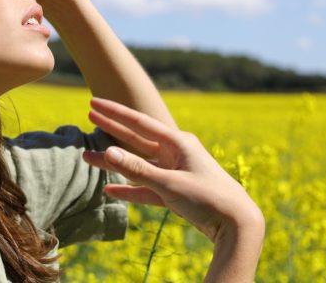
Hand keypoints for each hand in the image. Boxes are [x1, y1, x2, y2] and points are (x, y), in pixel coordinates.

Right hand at [82, 97, 263, 243]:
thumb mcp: (170, 183)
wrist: (236, 224)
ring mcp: (175, 172)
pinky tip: (110, 189)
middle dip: (112, 129)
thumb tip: (107, 152)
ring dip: (115, 162)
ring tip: (88, 157)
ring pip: (138, 165)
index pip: (139, 123)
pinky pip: (145, 188)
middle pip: (136, 139)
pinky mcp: (175, 192)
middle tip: (89, 114)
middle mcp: (176, 153)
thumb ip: (138, 170)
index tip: (94, 102)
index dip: (115, 113)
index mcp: (178, 142)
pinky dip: (129, 188)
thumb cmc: (208, 197)